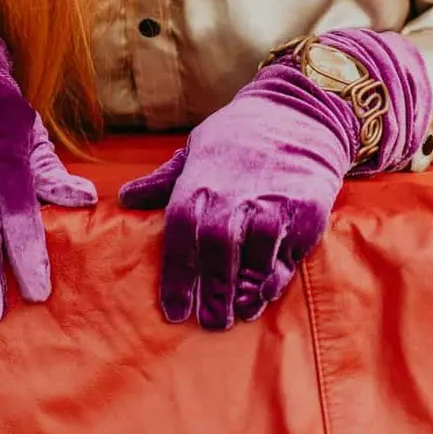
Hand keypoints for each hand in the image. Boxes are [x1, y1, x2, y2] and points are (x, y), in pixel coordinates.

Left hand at [119, 29, 430, 330]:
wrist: (300, 110)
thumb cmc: (241, 135)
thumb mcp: (197, 148)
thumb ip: (164, 180)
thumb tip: (126, 198)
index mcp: (201, 178)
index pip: (180, 229)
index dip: (177, 274)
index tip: (174, 312)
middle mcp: (235, 189)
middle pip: (216, 245)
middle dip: (212, 289)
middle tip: (210, 323)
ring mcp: (272, 197)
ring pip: (255, 249)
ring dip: (246, 286)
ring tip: (238, 313)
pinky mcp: (306, 205)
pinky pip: (290, 247)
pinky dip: (277, 272)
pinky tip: (267, 291)